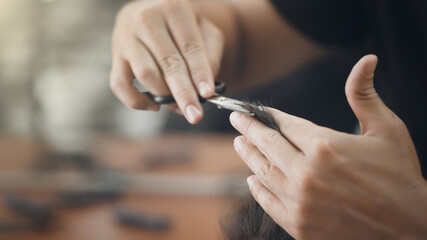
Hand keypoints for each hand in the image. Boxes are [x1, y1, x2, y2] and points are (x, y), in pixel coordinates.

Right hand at [110, 0, 223, 123]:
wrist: (149, 11)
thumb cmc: (181, 26)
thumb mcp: (204, 29)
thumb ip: (211, 54)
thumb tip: (205, 87)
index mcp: (174, 9)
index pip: (190, 46)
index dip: (200, 72)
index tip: (207, 94)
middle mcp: (147, 20)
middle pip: (168, 63)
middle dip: (183, 93)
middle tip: (195, 116)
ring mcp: (127, 38)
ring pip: (146, 74)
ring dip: (165, 96)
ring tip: (180, 107)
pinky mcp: (115, 56)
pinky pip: (120, 84)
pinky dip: (136, 101)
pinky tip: (154, 105)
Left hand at [230, 55, 426, 238]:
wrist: (410, 226)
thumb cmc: (399, 175)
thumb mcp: (386, 129)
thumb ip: (364, 95)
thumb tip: (366, 61)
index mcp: (324, 146)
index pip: (285, 125)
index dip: (267, 116)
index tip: (253, 110)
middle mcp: (306, 173)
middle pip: (267, 145)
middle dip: (248, 130)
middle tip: (236, 121)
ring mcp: (300, 201)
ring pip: (263, 172)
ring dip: (248, 156)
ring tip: (239, 144)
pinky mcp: (300, 225)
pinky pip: (268, 202)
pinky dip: (257, 189)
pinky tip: (251, 179)